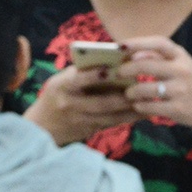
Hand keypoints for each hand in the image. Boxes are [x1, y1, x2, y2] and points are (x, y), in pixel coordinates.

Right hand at [24, 64, 138, 146]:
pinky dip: (127, 118)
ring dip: (131, 111)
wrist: (41, 126)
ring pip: (109, 117)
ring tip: (150, 103)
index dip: (92, 75)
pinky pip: (111, 124)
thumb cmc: (58, 93)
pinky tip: (143, 113)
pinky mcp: (88, 131)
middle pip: (100, 102)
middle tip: (142, 89)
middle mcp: (70, 105)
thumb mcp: (62, 80)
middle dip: (123, 97)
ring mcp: (79, 121)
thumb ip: (83, 72)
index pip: (77, 79)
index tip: (109, 69)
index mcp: (62, 86)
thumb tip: (115, 60)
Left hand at [118, 36, 191, 130]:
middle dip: (128, 68)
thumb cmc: (191, 83)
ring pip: (146, 88)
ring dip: (132, 91)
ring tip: (128, 93)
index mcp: (182, 56)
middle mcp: (182, 70)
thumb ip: (160, 58)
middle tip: (118, 73)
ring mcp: (180, 90)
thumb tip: (133, 54)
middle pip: (148, 65)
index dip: (139, 42)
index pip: (159, 43)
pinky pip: (150, 106)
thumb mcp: (181, 65)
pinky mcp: (177, 108)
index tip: (121, 45)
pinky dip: (140, 105)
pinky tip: (138, 105)